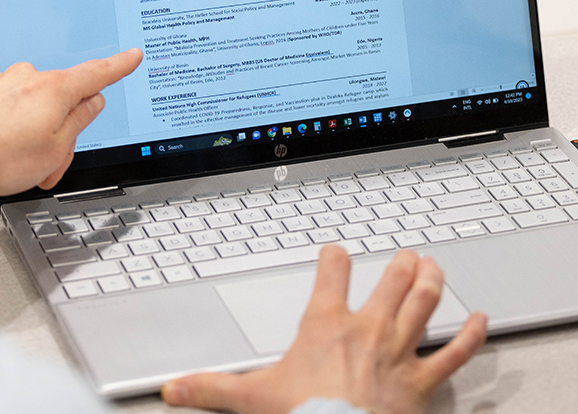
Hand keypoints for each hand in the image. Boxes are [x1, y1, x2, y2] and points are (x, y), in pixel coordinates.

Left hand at [0, 48, 141, 194]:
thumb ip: (79, 121)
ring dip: (33, 134)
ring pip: (32, 107)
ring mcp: (1, 82)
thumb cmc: (1, 156)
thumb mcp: (56, 148)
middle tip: (50, 165)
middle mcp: (29, 77)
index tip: (132, 55)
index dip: (120, 66)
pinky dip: (8, 127)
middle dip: (61, 132)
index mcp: (55, 90)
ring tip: (19, 163)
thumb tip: (92, 102)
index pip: (98, 74)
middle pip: (61, 102)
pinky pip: (6, 107)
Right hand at [162, 246, 486, 413]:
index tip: (336, 252)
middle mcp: (367, 329)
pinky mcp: (421, 382)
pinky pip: (453, 354)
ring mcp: (398, 352)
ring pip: (423, 304)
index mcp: (327, 324)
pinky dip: (469, 336)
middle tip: (406, 254)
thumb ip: (211, 389)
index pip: (331, 274)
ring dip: (432, 281)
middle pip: (391, 281)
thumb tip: (172, 389)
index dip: (333, 259)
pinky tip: (481, 320)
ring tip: (435, 266)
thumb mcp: (251, 399)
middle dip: (401, 264)